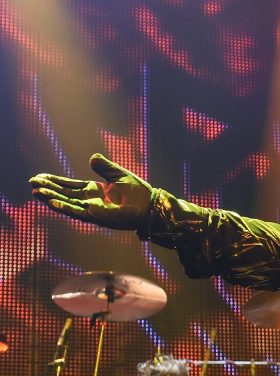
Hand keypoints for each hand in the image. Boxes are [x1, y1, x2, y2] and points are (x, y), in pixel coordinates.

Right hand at [29, 153, 153, 230]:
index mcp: (94, 190)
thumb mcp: (119, 174)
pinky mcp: (98, 217)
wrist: (151, 206)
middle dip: (49, 189)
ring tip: (36, 192)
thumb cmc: (138, 192)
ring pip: (67, 203)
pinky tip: (52, 202)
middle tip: (31, 183)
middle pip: (65, 194)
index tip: (39, 177)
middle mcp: (91, 201)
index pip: (70, 185)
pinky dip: (65, 207)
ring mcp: (93, 209)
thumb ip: (105, 167)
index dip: (55, 181)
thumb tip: (92, 157)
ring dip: (52, 198)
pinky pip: (78, 212)